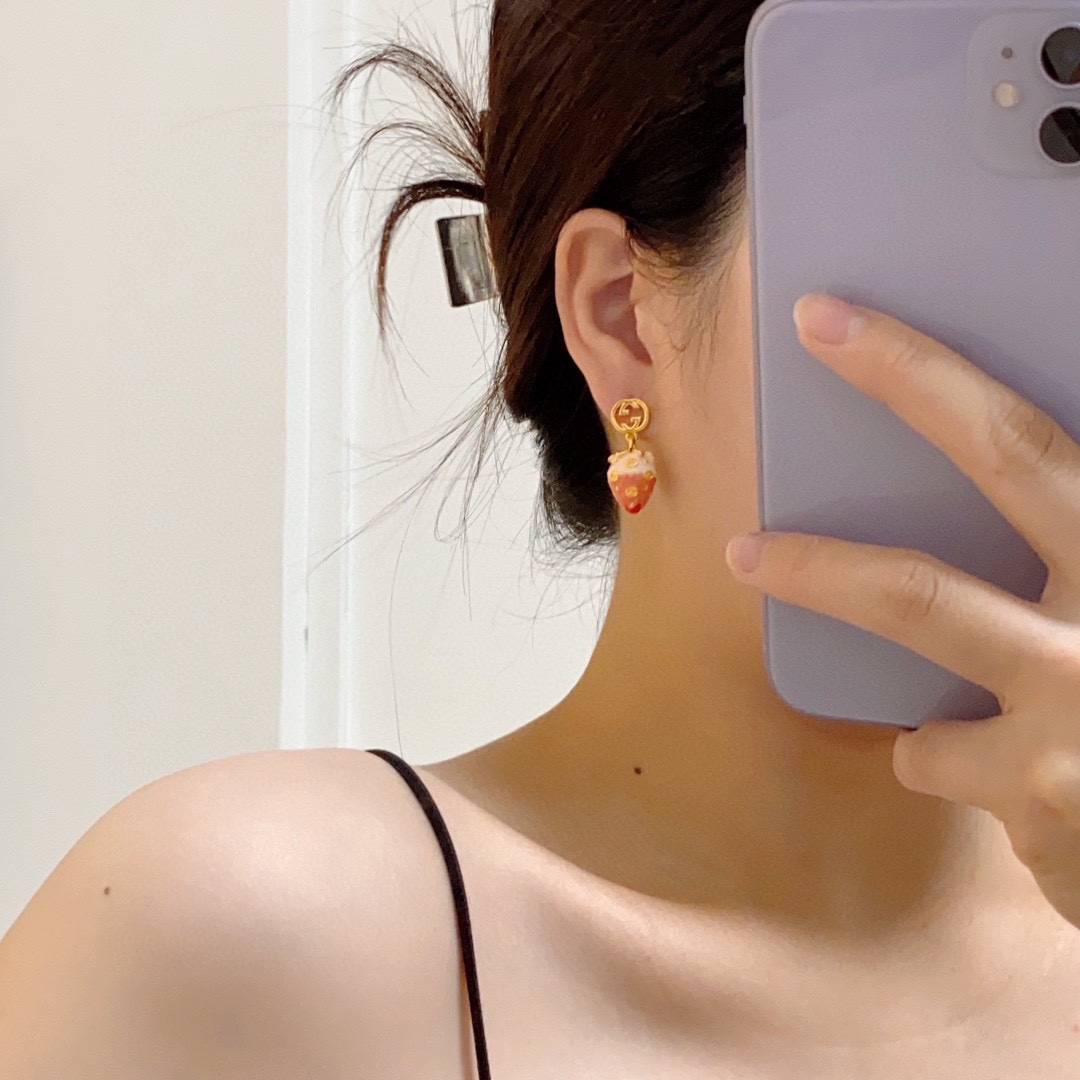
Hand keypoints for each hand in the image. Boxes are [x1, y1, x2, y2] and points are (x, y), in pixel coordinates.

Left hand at [725, 292, 1079, 930]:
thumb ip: (1054, 545)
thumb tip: (974, 474)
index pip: (1027, 437)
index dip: (927, 368)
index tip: (831, 316)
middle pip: (1007, 460)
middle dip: (905, 381)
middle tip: (810, 328)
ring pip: (919, 601)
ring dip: (820, 573)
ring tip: (753, 556)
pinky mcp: (1044, 791)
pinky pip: (927, 748)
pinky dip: (927, 747)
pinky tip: (958, 760)